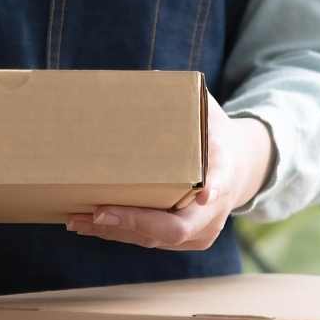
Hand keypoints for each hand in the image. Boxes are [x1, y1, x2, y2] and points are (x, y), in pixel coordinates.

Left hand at [67, 95, 273, 250]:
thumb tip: (152, 78)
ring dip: (115, 231)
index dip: (214, 188)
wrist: (241, 169)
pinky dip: (118, 234)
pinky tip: (89, 225)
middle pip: (177, 227)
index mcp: (226, 169)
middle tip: (99, 212)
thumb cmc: (215, 136)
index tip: (204, 192)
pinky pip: (150, 242)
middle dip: (135, 222)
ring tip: (78, 219)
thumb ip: (187, 100)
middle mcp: (215, 209)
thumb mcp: (208, 113)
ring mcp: (202, 231)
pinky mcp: (186, 241)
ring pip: (156, 239)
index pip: (222, 180)